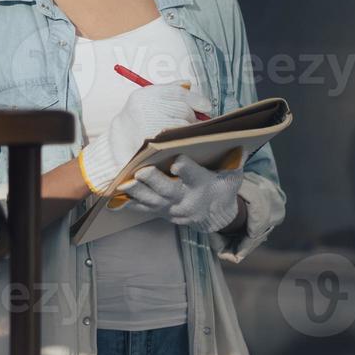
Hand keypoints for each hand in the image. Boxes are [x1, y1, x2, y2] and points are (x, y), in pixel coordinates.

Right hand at [78, 82, 209, 193]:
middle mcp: (144, 109)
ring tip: (182, 134)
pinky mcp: (151, 144)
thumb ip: (168, 91)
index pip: (178, 93)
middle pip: (183, 109)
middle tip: (192, 123)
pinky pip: (177, 139)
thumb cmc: (137, 122)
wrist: (115, 146)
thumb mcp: (147, 101)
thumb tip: (188, 84)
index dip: (196, 99)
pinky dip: (182, 140)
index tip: (206, 106)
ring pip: (182, 124)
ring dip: (188, 129)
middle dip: (192, 116)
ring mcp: (147, 127)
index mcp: (144, 96)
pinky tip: (180, 142)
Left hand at [117, 153, 243, 230]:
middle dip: (155, 181)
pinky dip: (129, 203)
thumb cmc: (224, 188)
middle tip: (142, 171)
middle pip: (168, 191)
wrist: (217, 216)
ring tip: (124, 182)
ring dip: (137, 191)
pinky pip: (143, 209)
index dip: (186, 169)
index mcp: (204, 186)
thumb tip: (238, 139)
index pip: (195, 176)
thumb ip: (234, 159)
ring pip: (152, 201)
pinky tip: (115, 195)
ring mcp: (171, 208)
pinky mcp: (161, 212)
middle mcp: (186, 199)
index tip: (177, 161)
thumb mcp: (234, 174)